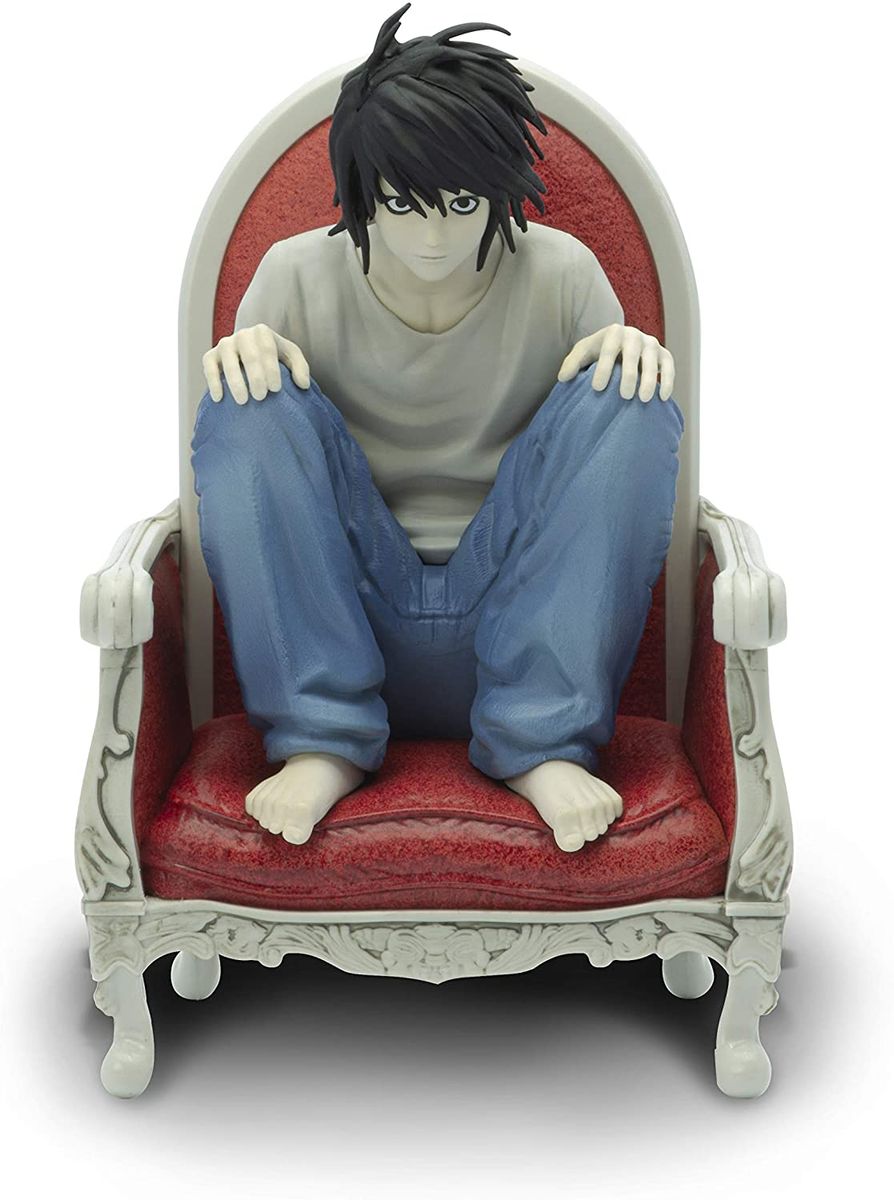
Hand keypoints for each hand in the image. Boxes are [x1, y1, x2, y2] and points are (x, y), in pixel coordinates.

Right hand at [202, 324, 309, 404]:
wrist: (252, 356)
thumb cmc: (275, 358)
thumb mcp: (291, 358)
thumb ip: (301, 368)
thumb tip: (303, 384)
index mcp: (262, 332)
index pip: (267, 349)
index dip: (271, 369)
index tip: (276, 390)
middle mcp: (242, 335)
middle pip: (249, 356)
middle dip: (255, 377)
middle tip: (261, 397)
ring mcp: (225, 344)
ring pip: (228, 362)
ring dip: (235, 382)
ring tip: (243, 401)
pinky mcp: (210, 355)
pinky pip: (209, 367)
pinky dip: (213, 382)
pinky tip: (219, 398)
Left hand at [557, 324, 673, 401]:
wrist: (620, 347)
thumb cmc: (598, 352)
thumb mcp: (583, 353)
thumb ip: (572, 363)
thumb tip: (563, 378)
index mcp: (613, 332)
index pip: (609, 349)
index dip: (604, 368)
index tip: (598, 388)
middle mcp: (634, 335)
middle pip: (632, 354)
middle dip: (629, 374)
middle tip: (624, 396)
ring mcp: (651, 344)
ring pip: (653, 361)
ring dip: (650, 379)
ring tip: (643, 399)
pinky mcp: (664, 354)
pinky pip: (669, 366)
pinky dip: (668, 380)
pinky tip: (663, 397)